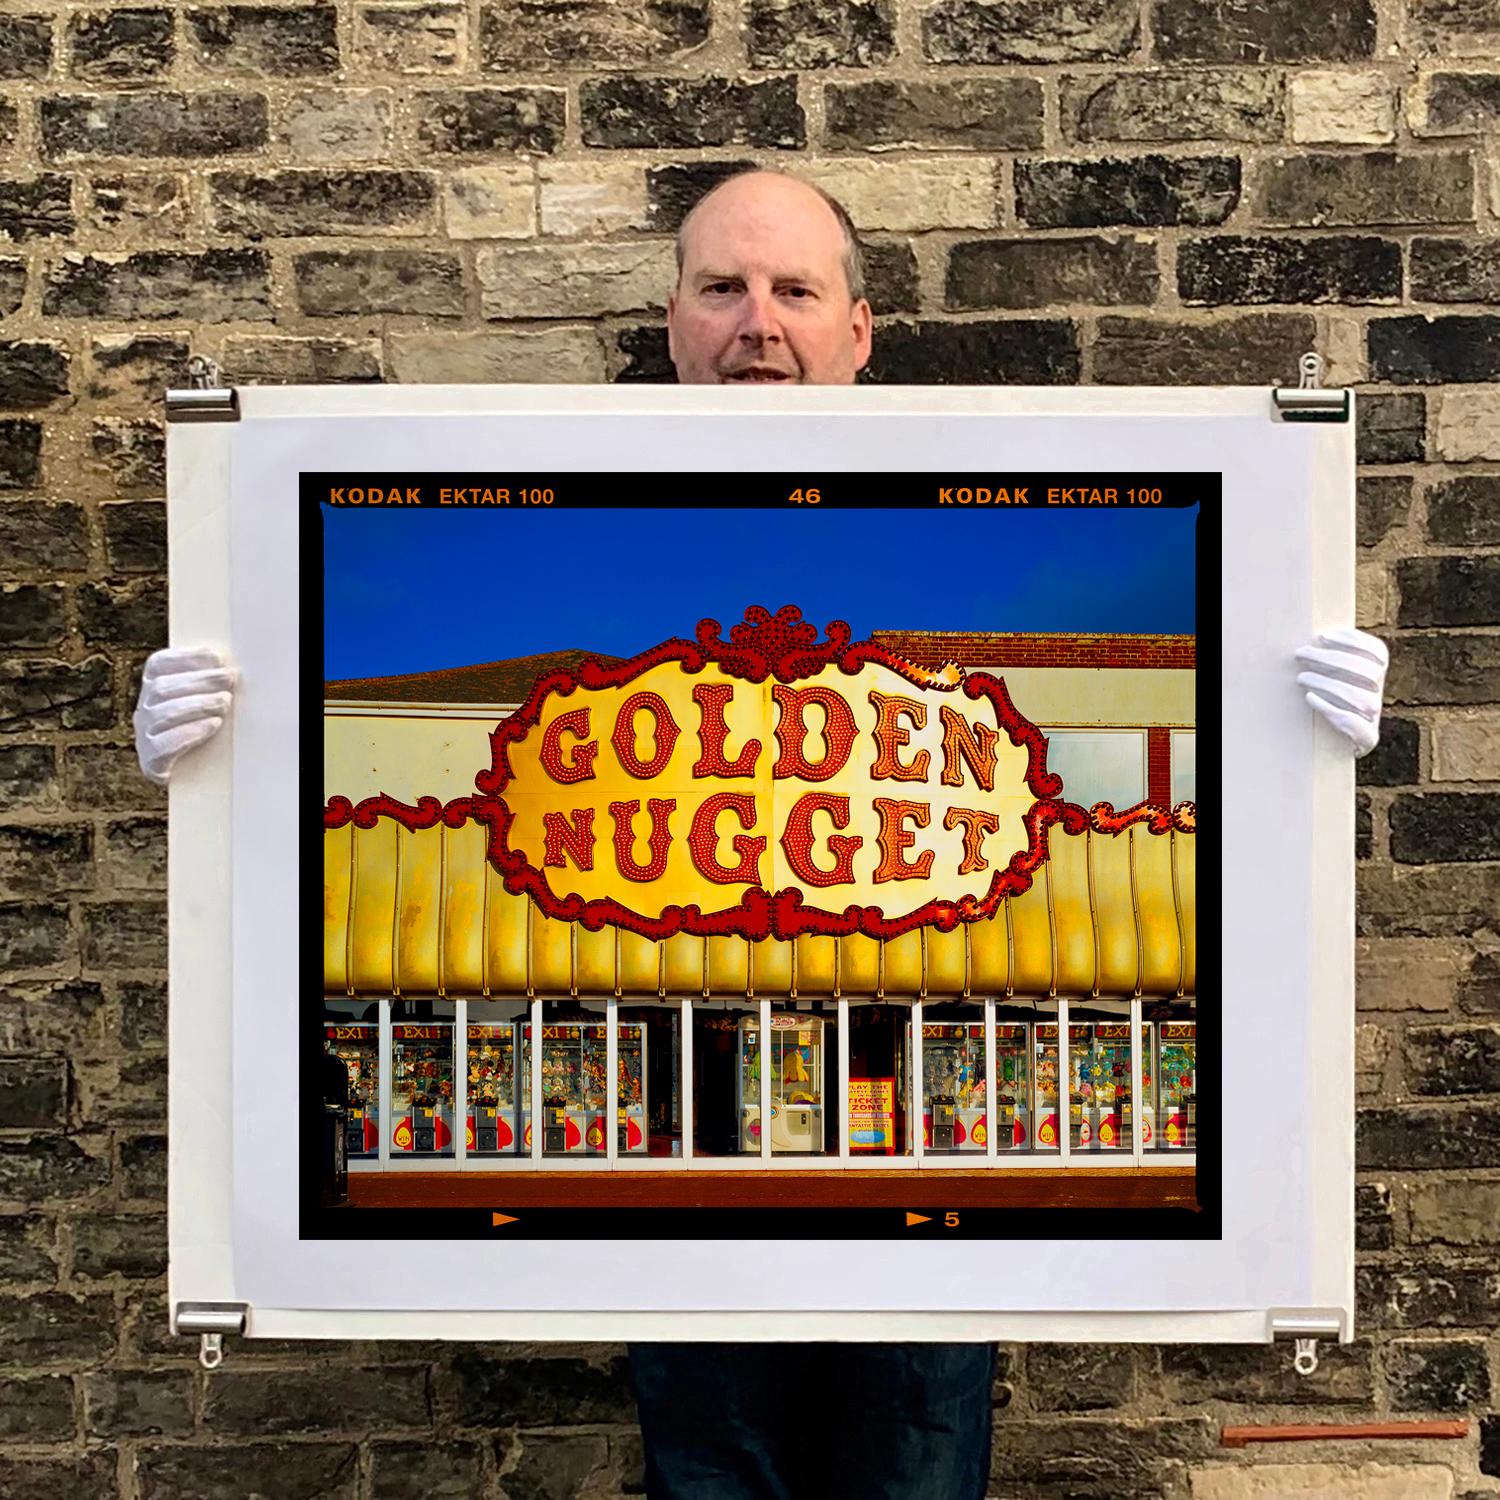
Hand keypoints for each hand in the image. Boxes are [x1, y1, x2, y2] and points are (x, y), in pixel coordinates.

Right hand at [134, 647, 235, 785]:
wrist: (193, 779)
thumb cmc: (204, 733)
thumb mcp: (206, 705)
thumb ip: (211, 687)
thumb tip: (232, 669)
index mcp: (152, 689)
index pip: (158, 665)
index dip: (184, 657)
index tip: (215, 656)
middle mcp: (144, 710)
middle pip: (162, 688)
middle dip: (200, 680)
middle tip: (229, 679)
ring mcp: (143, 735)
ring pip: (162, 713)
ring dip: (197, 704)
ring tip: (224, 703)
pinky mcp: (150, 762)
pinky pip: (163, 744)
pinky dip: (191, 731)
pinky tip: (213, 725)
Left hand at [1295, 627, 1387, 757]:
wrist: (1334, 743)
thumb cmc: (1327, 699)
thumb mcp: (1333, 676)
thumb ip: (1329, 658)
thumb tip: (1313, 638)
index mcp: (1377, 674)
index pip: (1377, 652)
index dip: (1353, 641)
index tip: (1323, 637)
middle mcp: (1380, 693)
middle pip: (1366, 671)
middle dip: (1331, 659)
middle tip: (1300, 653)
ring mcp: (1376, 716)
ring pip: (1360, 696)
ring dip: (1328, 683)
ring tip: (1301, 677)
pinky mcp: (1367, 738)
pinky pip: (1352, 722)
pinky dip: (1329, 708)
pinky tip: (1310, 698)